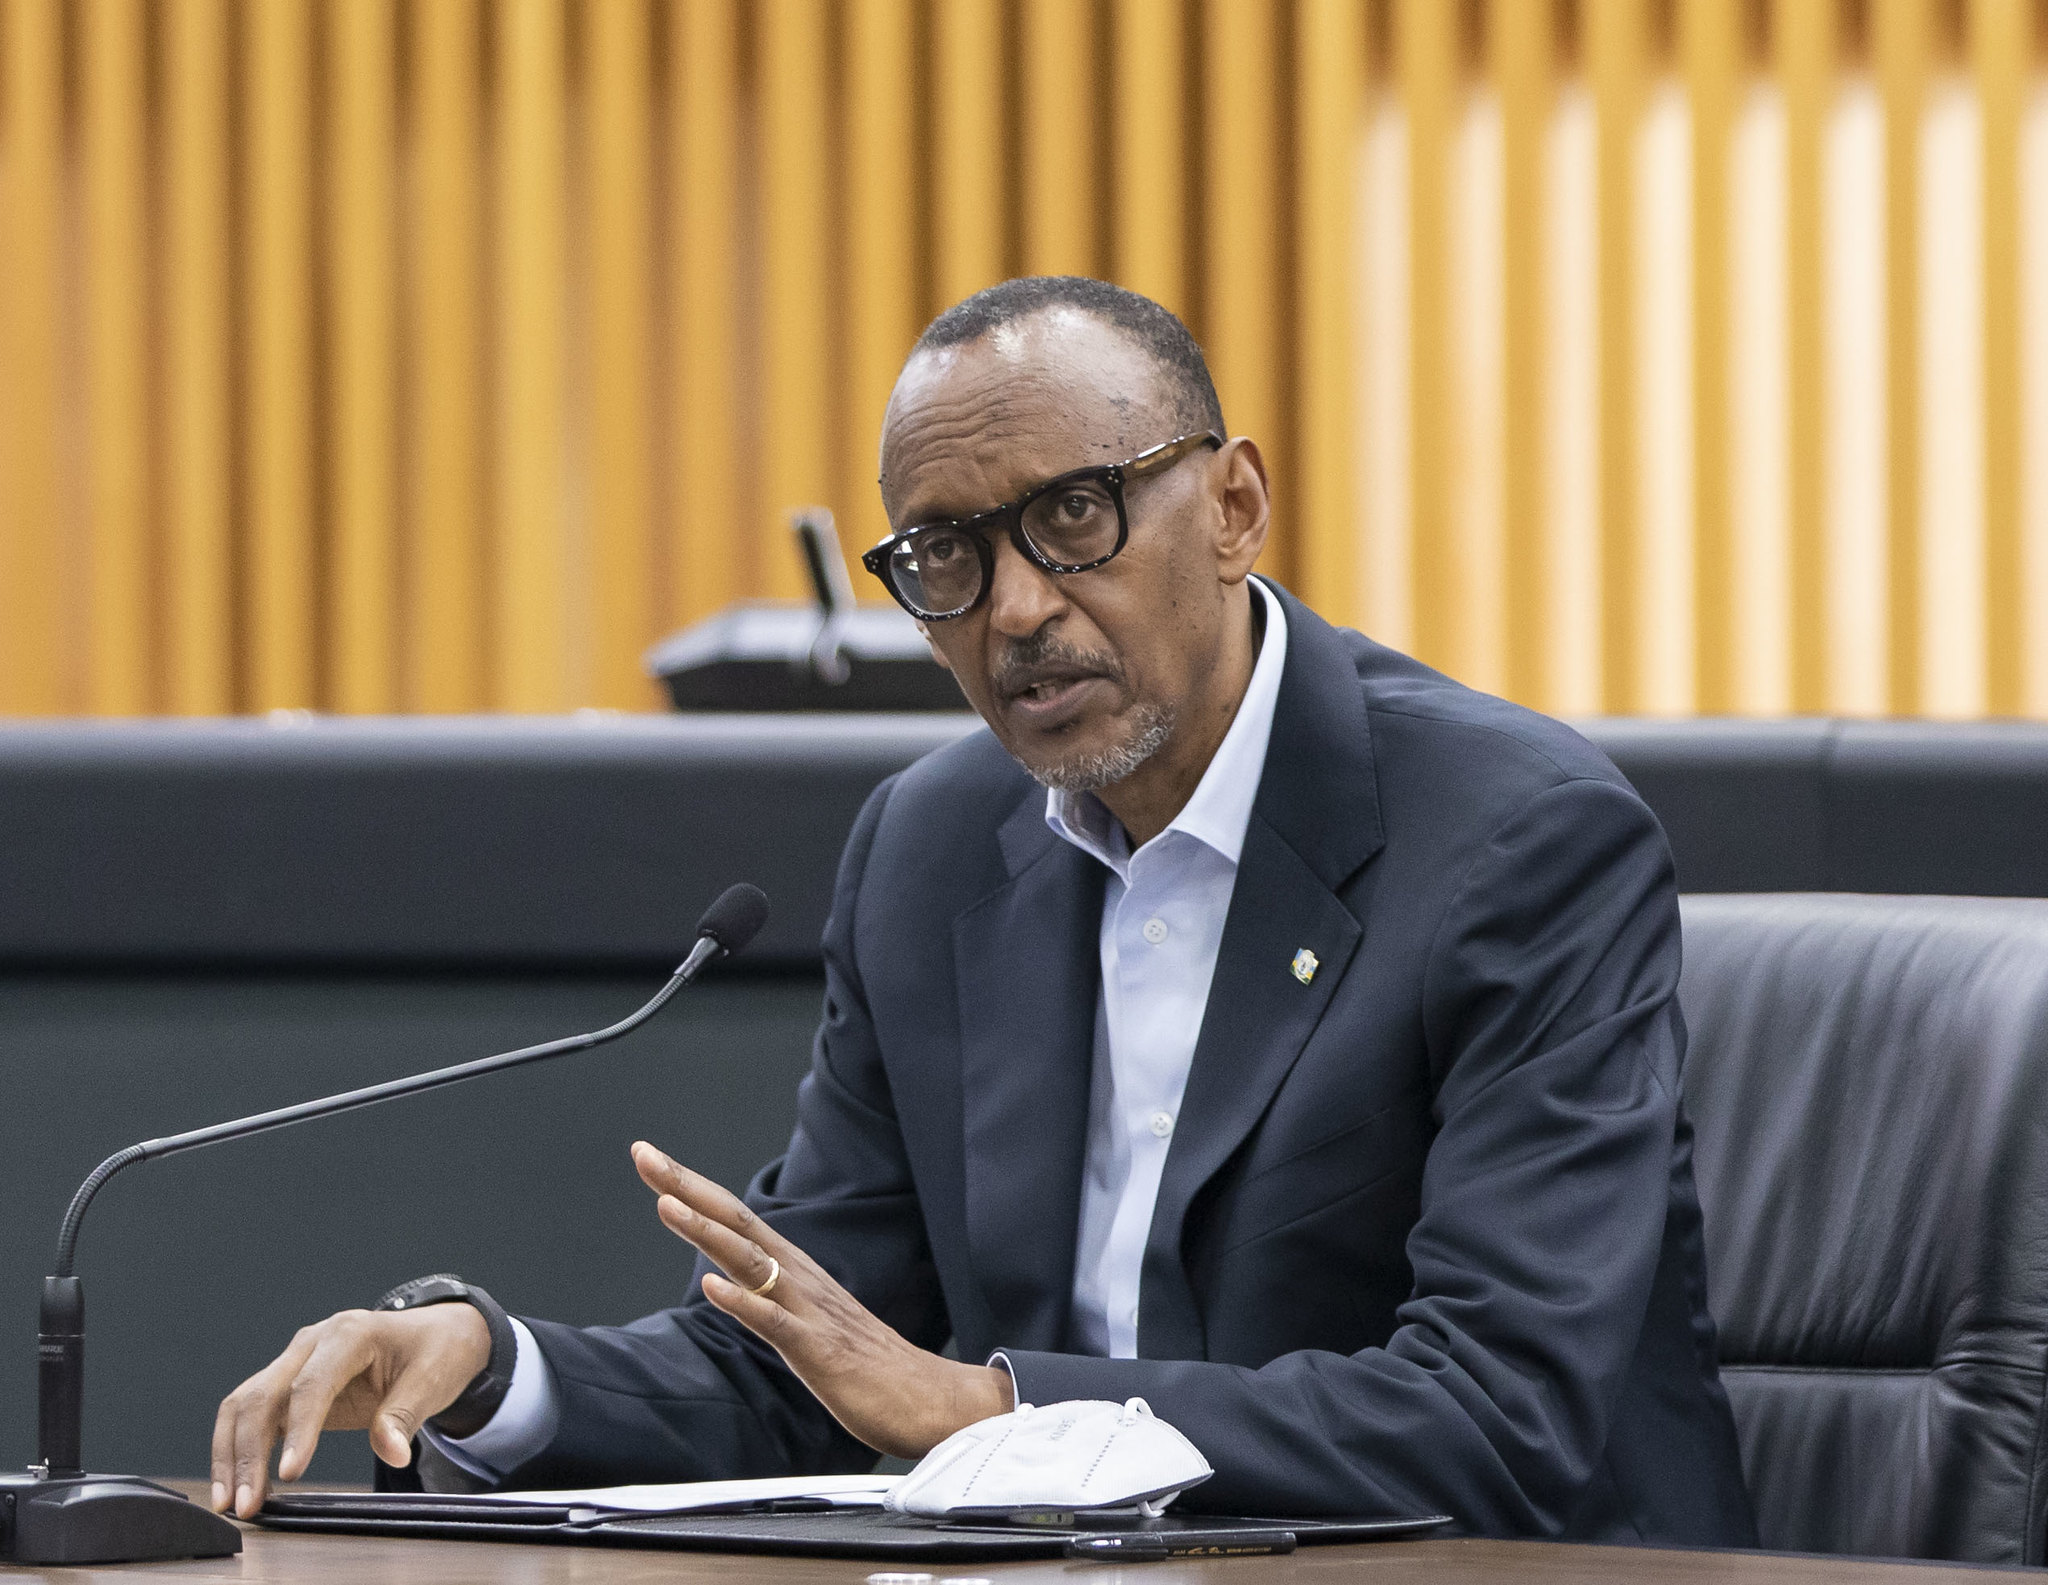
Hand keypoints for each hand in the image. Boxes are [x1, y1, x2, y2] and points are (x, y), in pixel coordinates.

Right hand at [207, 1302, 490, 1518]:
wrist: (436, 1333)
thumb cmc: (436, 1351)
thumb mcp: (433, 1379)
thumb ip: (406, 1415)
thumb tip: (391, 1454)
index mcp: (350, 1334)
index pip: (311, 1385)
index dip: (298, 1431)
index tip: (289, 1474)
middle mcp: (312, 1343)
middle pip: (263, 1396)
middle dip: (248, 1453)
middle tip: (246, 1504)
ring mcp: (296, 1361)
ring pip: (244, 1405)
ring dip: (230, 1455)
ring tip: (230, 1503)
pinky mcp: (289, 1384)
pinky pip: (253, 1414)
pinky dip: (237, 1449)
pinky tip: (236, 1485)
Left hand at [631, 1141, 1011, 1459]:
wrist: (930, 1398)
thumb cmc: (869, 1366)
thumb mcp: (808, 1322)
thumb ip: (771, 1298)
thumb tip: (730, 1281)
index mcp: (794, 1271)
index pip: (735, 1218)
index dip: (691, 1188)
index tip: (650, 1158)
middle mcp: (799, 1278)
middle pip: (736, 1222)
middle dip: (686, 1187)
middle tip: (644, 1153)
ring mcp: (810, 1311)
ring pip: (751, 1263)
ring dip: (707, 1232)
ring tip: (665, 1204)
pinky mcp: (820, 1351)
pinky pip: (776, 1324)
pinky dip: (744, 1303)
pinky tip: (713, 1288)